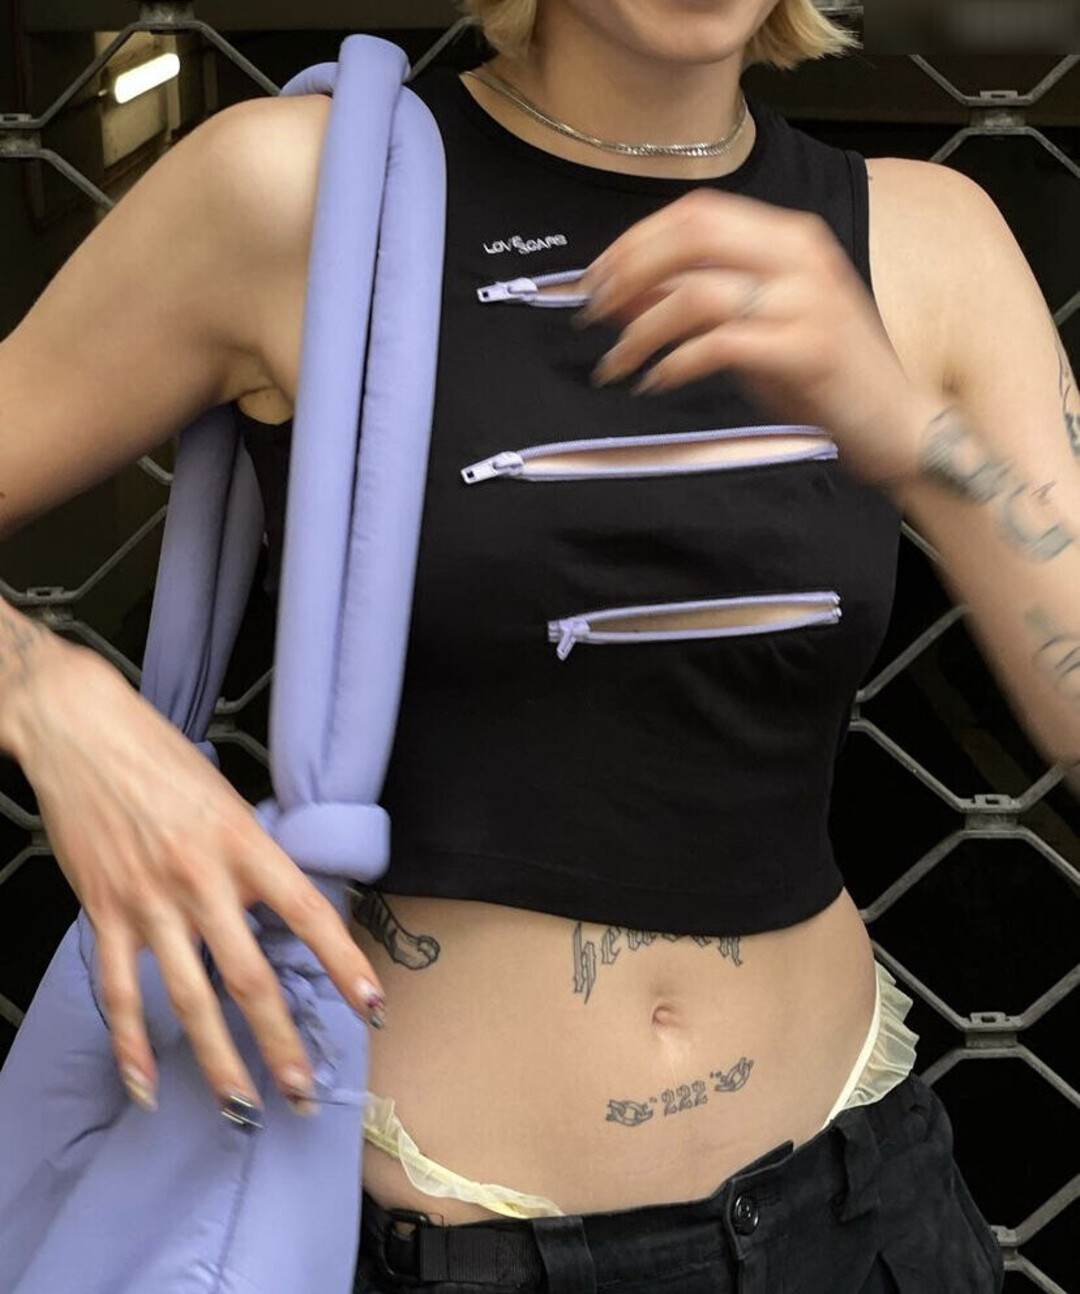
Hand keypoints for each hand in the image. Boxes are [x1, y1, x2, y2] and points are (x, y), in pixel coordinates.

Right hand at [12, 641, 385, 1121]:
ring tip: (241, 1106)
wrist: (85, 733)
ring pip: (189, 998)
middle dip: (281, 1041)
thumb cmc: (164, 759)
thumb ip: (253, 858)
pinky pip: (119, 992)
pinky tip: (145, 1085)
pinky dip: (131, 1044)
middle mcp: (202, 880)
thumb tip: (283, 910)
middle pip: (250, 978)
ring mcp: (150, 902)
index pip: (308, 913)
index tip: (372, 1004)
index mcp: (245, 844)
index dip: (343, 962)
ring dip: (218, 1059)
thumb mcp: (229, 801)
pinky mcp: (105, 912)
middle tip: (304, 1089)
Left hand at [575, 187, 941, 489]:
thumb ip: (699, 299)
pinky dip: (676, 363)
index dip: (636, 240)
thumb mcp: (757, 323)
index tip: (595, 277)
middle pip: (692, 235)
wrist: (896, 422)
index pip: (697, 212)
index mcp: (788, 237)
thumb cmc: (821, 375)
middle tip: (593, 312)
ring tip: (616, 364)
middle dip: (629, 271)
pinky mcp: (807, 350)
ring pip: (697, 293)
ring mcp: (808, 301)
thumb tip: (625, 291)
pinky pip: (720, 344)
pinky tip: (656, 382)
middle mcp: (801, 256)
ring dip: (641, 331)